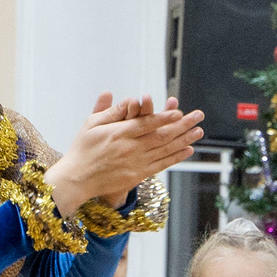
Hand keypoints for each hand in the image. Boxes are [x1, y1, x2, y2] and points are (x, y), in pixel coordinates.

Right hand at [44, 94, 203, 215]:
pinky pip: (161, 165)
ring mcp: (136, 163)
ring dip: (184, 140)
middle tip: (198, 116)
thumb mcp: (91, 124)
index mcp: (118, 133)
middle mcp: (130, 148)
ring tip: (199, 131)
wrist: (77, 179)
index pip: (146, 123)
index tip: (180, 112)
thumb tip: (123, 97)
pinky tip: (188, 150)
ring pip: (165, 150)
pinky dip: (176, 157)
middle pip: (161, 135)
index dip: (165, 117)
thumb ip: (109, 111)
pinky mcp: (138, 175)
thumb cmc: (82, 149)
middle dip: (183, 125)